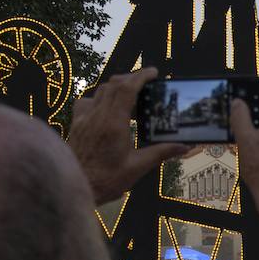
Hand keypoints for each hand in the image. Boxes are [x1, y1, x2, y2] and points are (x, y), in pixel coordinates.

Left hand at [69, 68, 186, 204]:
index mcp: (113, 123)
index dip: (141, 76)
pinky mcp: (76, 125)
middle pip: (113, 85)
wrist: (73, 187)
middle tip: (146, 82)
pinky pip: (86, 102)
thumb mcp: (137, 168)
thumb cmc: (105, 181)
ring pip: (100, 91)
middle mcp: (97, 116)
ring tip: (129, 93)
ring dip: (116, 87)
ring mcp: (84, 119)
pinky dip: (98, 98)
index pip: (127, 89)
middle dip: (131, 78)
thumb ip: (161, 153)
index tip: (153, 72)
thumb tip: (184, 146)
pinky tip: (104, 108)